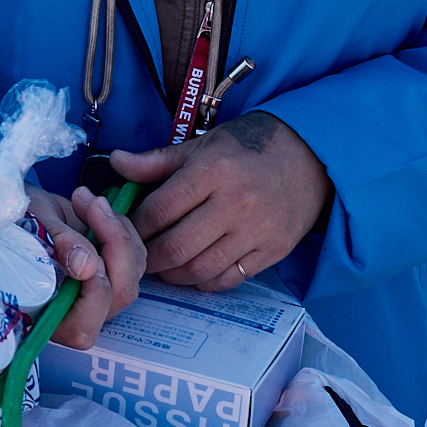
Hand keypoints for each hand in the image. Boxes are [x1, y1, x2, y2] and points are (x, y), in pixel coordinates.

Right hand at [27, 184, 144, 348]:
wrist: (19, 209)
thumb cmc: (14, 221)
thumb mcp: (32, 225)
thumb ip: (58, 245)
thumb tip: (86, 266)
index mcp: (47, 317)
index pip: (83, 327)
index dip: (93, 291)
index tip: (80, 246)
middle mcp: (76, 313)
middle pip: (119, 297)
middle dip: (115, 247)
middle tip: (93, 208)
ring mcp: (98, 294)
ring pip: (132, 274)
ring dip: (117, 231)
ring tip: (86, 201)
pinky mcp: (112, 272)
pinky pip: (136, 256)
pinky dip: (122, 227)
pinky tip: (93, 207)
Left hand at [110, 110, 332, 289]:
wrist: (310, 154)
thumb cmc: (248, 147)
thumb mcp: (201, 145)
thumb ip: (157, 160)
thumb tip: (116, 162)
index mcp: (214, 171)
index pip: (160, 209)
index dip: (135, 225)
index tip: (124, 229)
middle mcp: (236, 204)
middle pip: (177, 246)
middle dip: (148, 257)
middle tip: (136, 255)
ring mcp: (257, 231)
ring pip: (200, 269)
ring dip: (172, 274)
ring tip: (160, 265)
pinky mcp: (272, 251)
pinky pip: (228, 279)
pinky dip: (203, 281)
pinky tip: (191, 271)